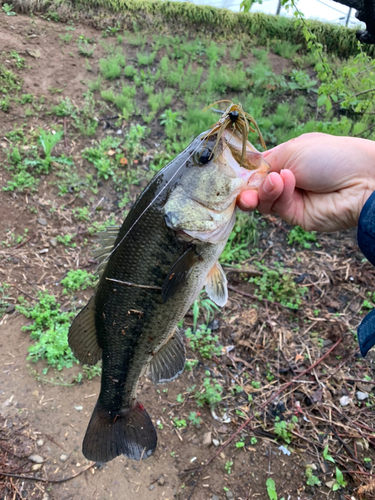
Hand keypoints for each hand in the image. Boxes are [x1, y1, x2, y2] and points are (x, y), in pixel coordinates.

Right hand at [238, 132, 374, 231]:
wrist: (361, 180)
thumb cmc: (331, 156)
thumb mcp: (292, 150)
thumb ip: (264, 164)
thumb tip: (243, 178)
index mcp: (286, 159)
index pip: (256, 169)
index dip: (243, 173)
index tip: (229, 174)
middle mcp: (285, 180)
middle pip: (254, 188)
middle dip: (246, 188)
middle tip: (242, 190)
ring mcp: (290, 199)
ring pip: (262, 201)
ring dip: (264, 190)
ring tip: (276, 180)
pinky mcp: (295, 216)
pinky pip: (276, 208)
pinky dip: (277, 195)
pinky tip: (286, 182)